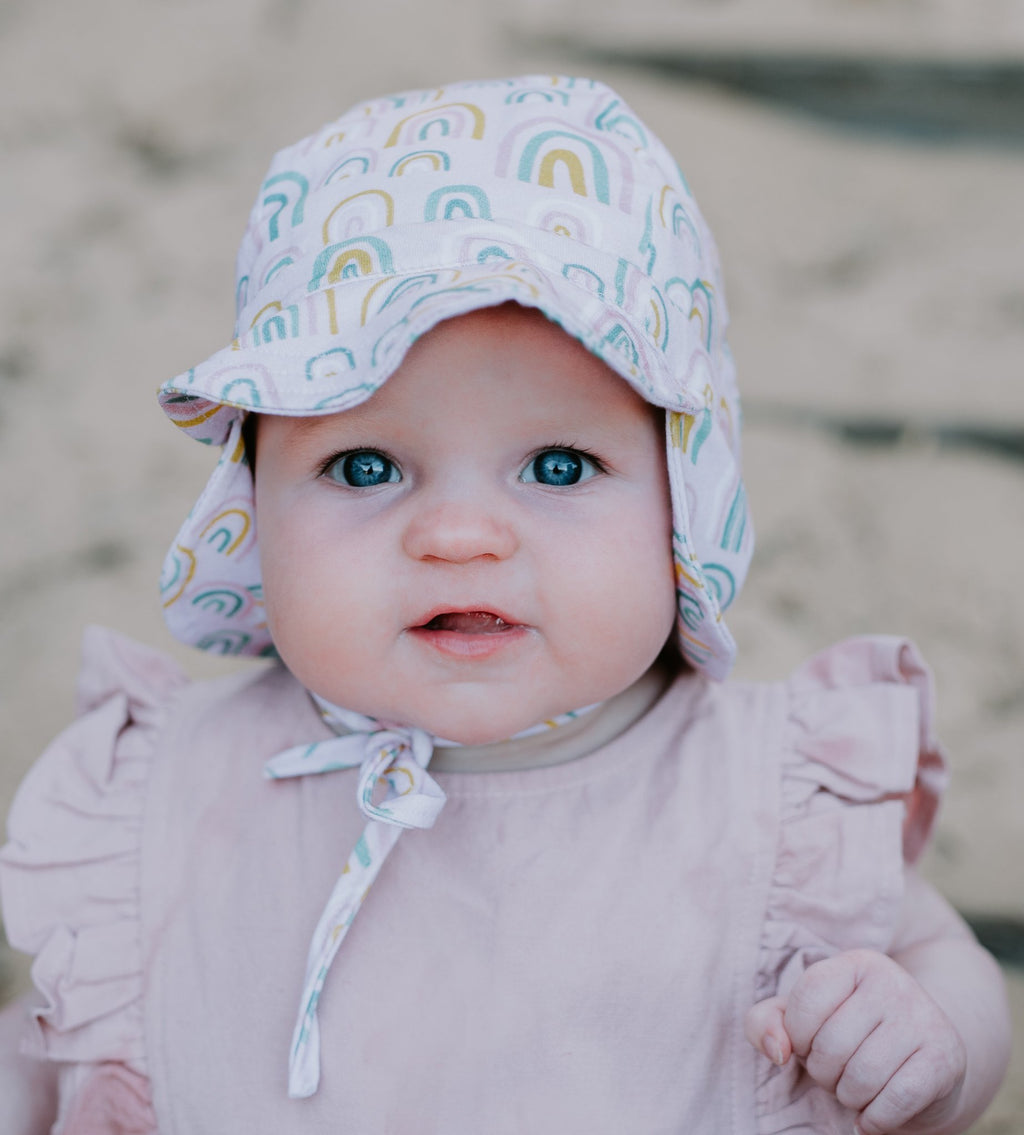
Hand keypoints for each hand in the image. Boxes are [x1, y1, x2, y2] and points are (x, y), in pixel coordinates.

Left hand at [745, 949, 966, 1133]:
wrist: (929, 1056)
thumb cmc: (851, 1036)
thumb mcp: (804, 1020)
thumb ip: (766, 1024)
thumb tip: (778, 1051)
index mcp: (855, 964)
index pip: (806, 1001)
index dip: (799, 1036)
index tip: (812, 1043)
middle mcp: (892, 982)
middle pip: (831, 1045)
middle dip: (824, 1073)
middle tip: (838, 1073)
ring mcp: (924, 1018)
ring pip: (861, 1077)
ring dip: (849, 1098)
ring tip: (856, 1089)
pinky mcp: (945, 1059)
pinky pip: (894, 1102)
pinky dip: (874, 1120)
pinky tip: (874, 1116)